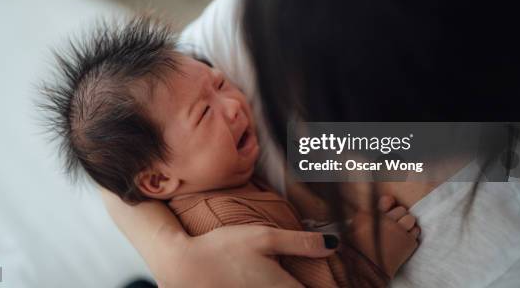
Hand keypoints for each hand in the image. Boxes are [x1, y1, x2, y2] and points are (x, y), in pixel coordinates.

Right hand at [160, 225, 335, 287]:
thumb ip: (300, 242)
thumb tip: (333, 244)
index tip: (335, 278)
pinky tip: (266, 282)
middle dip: (308, 285)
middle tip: (312, 277)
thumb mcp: (263, 237)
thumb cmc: (223, 249)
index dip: (330, 284)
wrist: (183, 267)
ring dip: (292, 286)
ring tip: (288, 278)